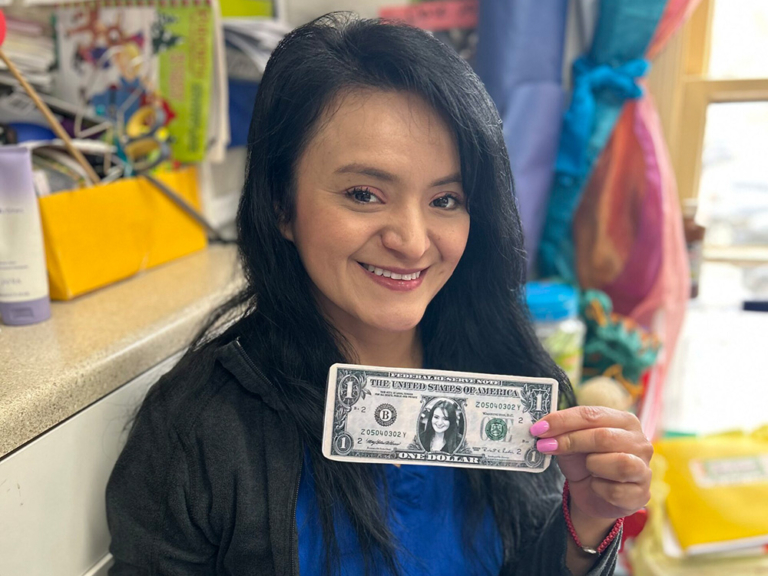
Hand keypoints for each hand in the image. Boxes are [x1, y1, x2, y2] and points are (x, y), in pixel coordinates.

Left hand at [530, 406, 652, 519]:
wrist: (595, 496)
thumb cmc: (586, 462)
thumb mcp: (572, 444)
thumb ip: (562, 433)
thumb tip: (541, 429)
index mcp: (624, 421)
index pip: (592, 414)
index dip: (563, 420)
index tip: (538, 428)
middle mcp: (640, 441)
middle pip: (604, 437)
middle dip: (571, 441)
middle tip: (545, 446)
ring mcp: (644, 468)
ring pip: (619, 463)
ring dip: (593, 465)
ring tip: (587, 468)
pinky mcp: (642, 494)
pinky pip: (616, 491)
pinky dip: (599, 489)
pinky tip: (596, 486)